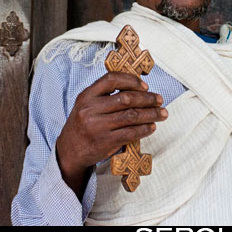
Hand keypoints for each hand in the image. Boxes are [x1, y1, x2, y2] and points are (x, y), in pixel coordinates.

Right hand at [55, 72, 167, 197]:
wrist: (69, 151)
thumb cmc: (82, 125)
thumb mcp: (86, 105)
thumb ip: (104, 95)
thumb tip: (137, 88)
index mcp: (86, 96)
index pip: (111, 80)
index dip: (131, 81)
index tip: (145, 86)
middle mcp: (91, 109)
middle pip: (126, 98)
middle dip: (147, 98)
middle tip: (159, 100)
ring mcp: (98, 126)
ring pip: (132, 116)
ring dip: (151, 114)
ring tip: (162, 113)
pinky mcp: (105, 142)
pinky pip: (131, 133)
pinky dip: (144, 129)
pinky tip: (151, 127)